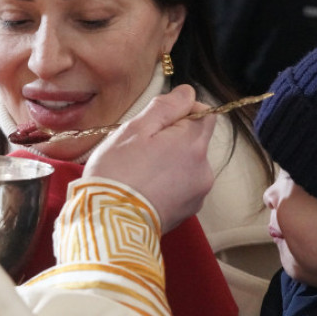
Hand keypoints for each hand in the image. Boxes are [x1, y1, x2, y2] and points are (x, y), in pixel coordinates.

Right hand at [84, 85, 214, 230]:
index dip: (181, 112)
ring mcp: (198, 192)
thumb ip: (166, 107)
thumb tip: (188, 92)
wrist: (111, 222)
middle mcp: (204, 168)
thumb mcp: (135, 129)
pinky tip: (146, 188)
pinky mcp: (189, 210)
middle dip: (174, 139)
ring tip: (141, 171)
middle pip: (196, 140)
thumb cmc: (118, 172)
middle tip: (142, 149)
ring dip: (172, 161)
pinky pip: (183, 185)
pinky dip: (169, 183)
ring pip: (189, 163)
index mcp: (193, 143)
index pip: (205, 113)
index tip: (156, 123)